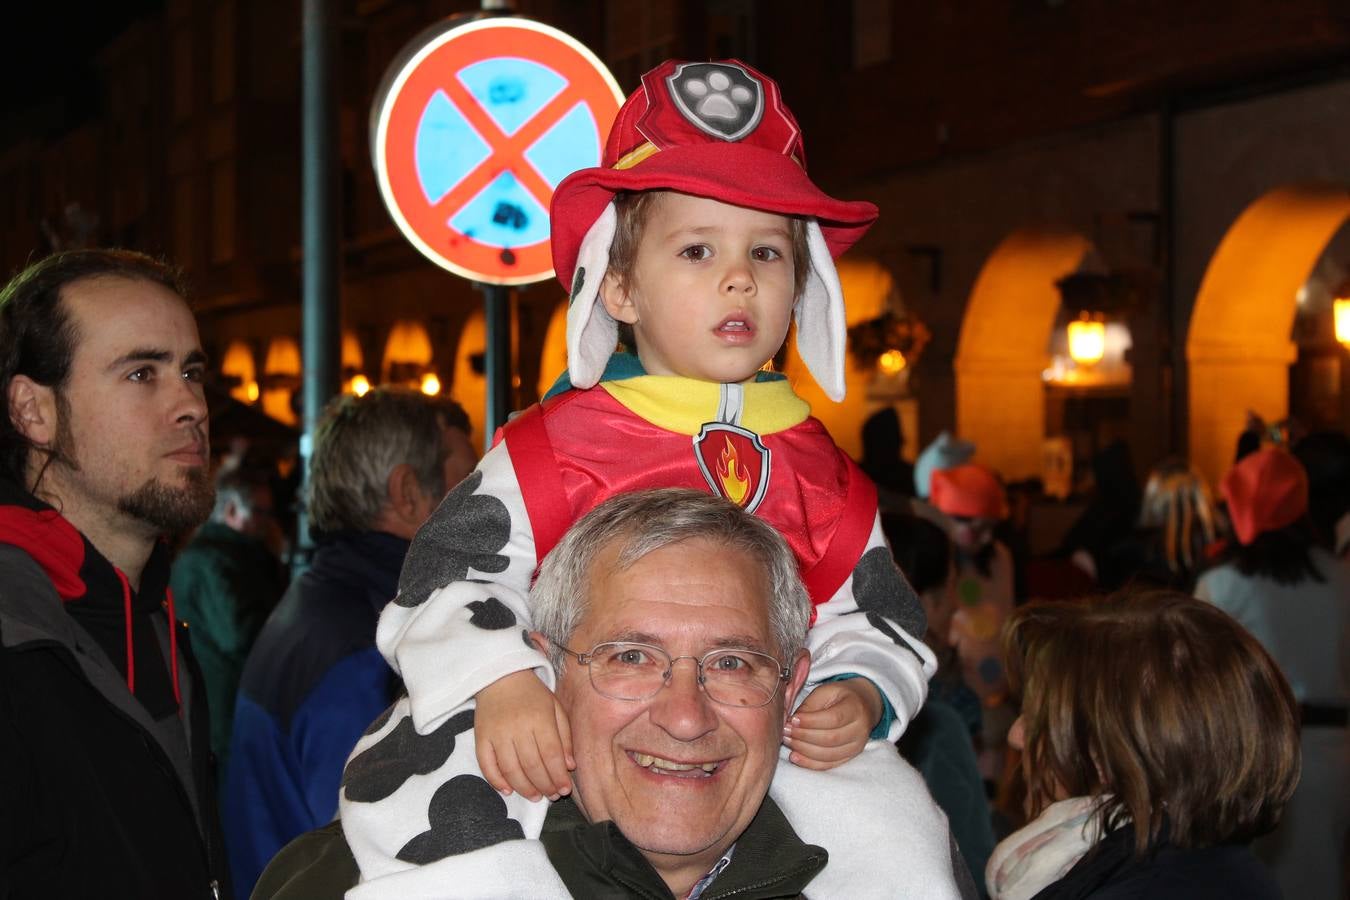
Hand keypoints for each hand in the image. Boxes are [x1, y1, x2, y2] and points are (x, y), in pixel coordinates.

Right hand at [474, 670, 574, 800]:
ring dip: (524, 788)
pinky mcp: (480, 738)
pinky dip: (496, 781)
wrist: (500, 677)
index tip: (564, 789)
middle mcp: (518, 727)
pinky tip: (508, 790)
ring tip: (535, 797)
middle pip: (532, 765)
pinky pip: (486, 765)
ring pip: (511, 769)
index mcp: (540, 718)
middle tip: (552, 796)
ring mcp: (497, 734)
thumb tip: (569, 766)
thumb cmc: (533, 694)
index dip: (558, 776)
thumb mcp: (555, 708)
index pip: (551, 754)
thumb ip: (564, 736)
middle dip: (544, 786)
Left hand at [782, 678, 882, 769]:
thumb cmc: (839, 696)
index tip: (793, 720)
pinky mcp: (849, 757)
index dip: (811, 722)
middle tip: (786, 731)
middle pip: (831, 739)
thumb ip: (809, 706)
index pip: (834, 719)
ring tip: (788, 741)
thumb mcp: (825, 692)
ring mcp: (856, 746)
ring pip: (828, 755)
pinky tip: (795, 757)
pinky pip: (829, 764)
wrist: (862, 705)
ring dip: (804, 750)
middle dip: (804, 736)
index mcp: (855, 708)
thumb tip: (791, 723)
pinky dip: (810, 763)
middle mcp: (859, 729)